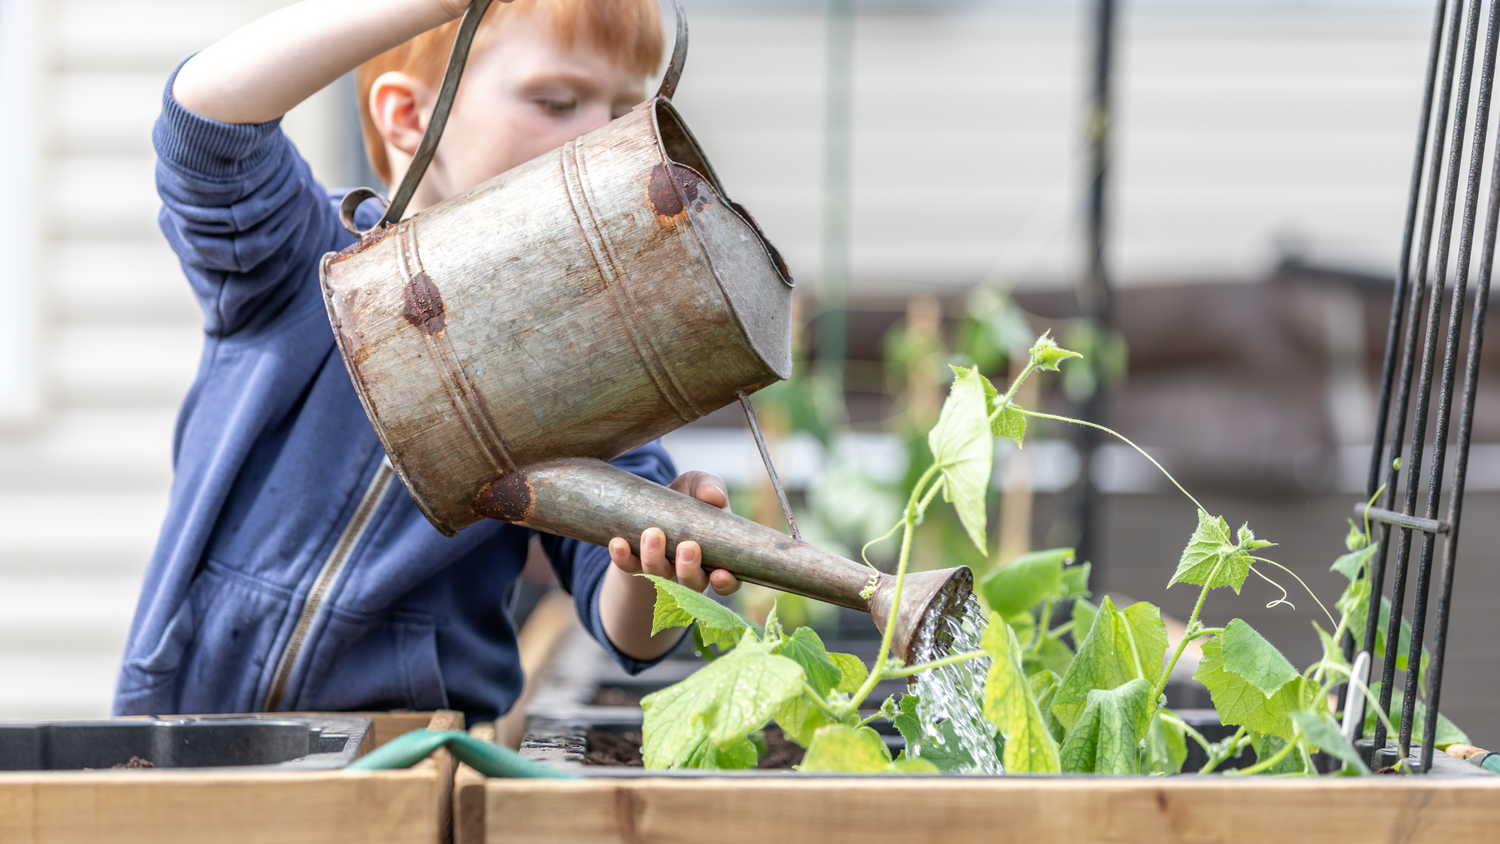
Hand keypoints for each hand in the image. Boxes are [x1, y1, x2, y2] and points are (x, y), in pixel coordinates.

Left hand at [605, 471, 741, 595]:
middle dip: (688, 569)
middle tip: (686, 547)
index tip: (720, 574)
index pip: (727, 581)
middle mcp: (689, 570)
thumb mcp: (698, 485)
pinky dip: (622, 557)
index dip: (726, 583)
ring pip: (659, 576)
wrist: (651, 501)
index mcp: (715, 556)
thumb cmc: (685, 496)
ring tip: (652, 535)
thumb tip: (714, 496)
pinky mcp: (634, 564)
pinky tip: (618, 543)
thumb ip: (709, 487)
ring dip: (655, 558)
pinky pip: (628, 567)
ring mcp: (661, 570)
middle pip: (691, 583)